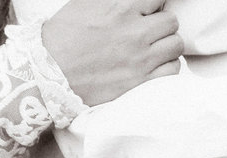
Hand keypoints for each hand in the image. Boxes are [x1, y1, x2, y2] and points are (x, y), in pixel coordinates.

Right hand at [41, 0, 183, 105]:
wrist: (51, 72)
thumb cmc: (64, 37)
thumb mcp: (86, 5)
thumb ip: (115, 1)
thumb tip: (136, 2)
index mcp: (120, 9)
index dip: (155, 5)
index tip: (150, 10)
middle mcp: (135, 33)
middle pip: (171, 21)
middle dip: (161, 23)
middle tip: (149, 29)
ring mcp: (142, 58)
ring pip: (176, 45)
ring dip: (167, 44)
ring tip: (153, 47)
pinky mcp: (144, 81)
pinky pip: (173, 69)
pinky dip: (167, 65)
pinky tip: (154, 63)